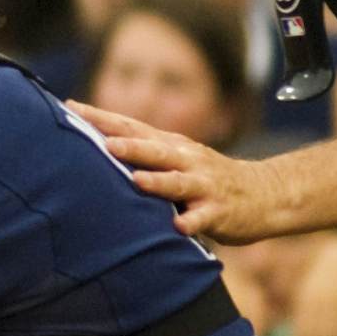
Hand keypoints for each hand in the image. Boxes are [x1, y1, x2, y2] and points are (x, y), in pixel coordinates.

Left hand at [70, 99, 297, 243]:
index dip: (102, 119)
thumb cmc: (207, 177)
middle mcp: (186, 160)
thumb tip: (93, 147)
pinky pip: (203, 218)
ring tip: (136, 180)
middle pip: (155, 150)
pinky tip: (179, 227)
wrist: (265, 194)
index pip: (132, 127)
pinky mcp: (219, 211)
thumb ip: (143, 154)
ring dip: (158, 181)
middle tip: (103, 144)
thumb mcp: (177, 158)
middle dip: (130, 147)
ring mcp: (204, 185)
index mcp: (171, 146)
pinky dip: (191, 222)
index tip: (70, 108)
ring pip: (178, 182)